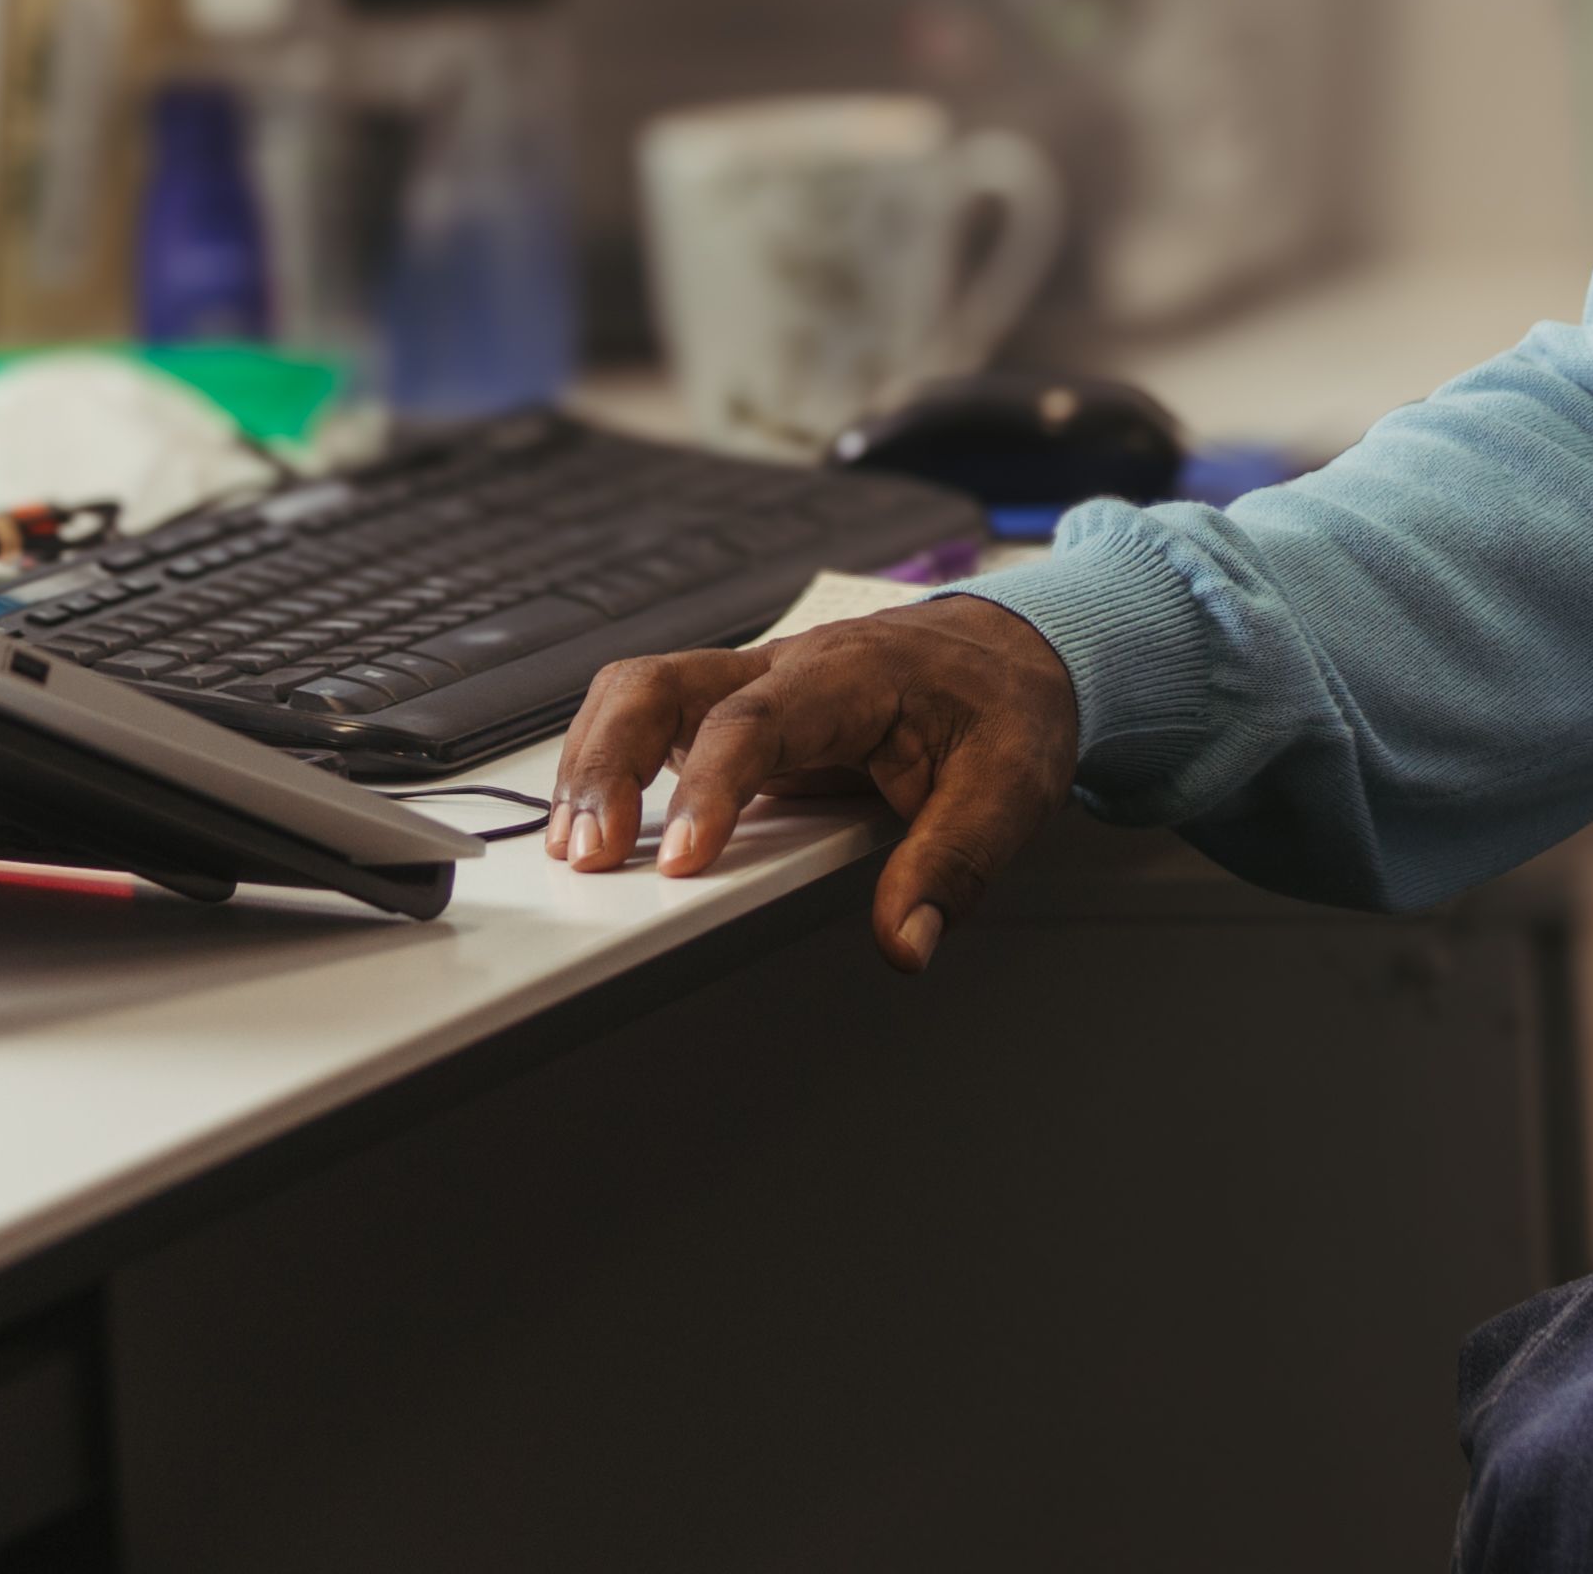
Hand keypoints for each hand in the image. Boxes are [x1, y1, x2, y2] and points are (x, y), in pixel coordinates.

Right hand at [543, 596, 1080, 972]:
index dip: (708, 788)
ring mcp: (755, 686)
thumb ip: (954, 863)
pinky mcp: (741, 714)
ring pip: (640, 693)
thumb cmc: (1006, 706)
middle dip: (607, 761)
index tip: (682, 859)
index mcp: (849, 676)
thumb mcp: (1011, 785)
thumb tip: (905, 941)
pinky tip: (596, 822)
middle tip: (589, 852)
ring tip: (575, 848)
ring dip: (593, 762)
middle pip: (660, 683)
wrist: (1017, 651)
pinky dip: (609, 763)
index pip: (754, 721)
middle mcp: (785, 669)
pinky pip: (654, 720)